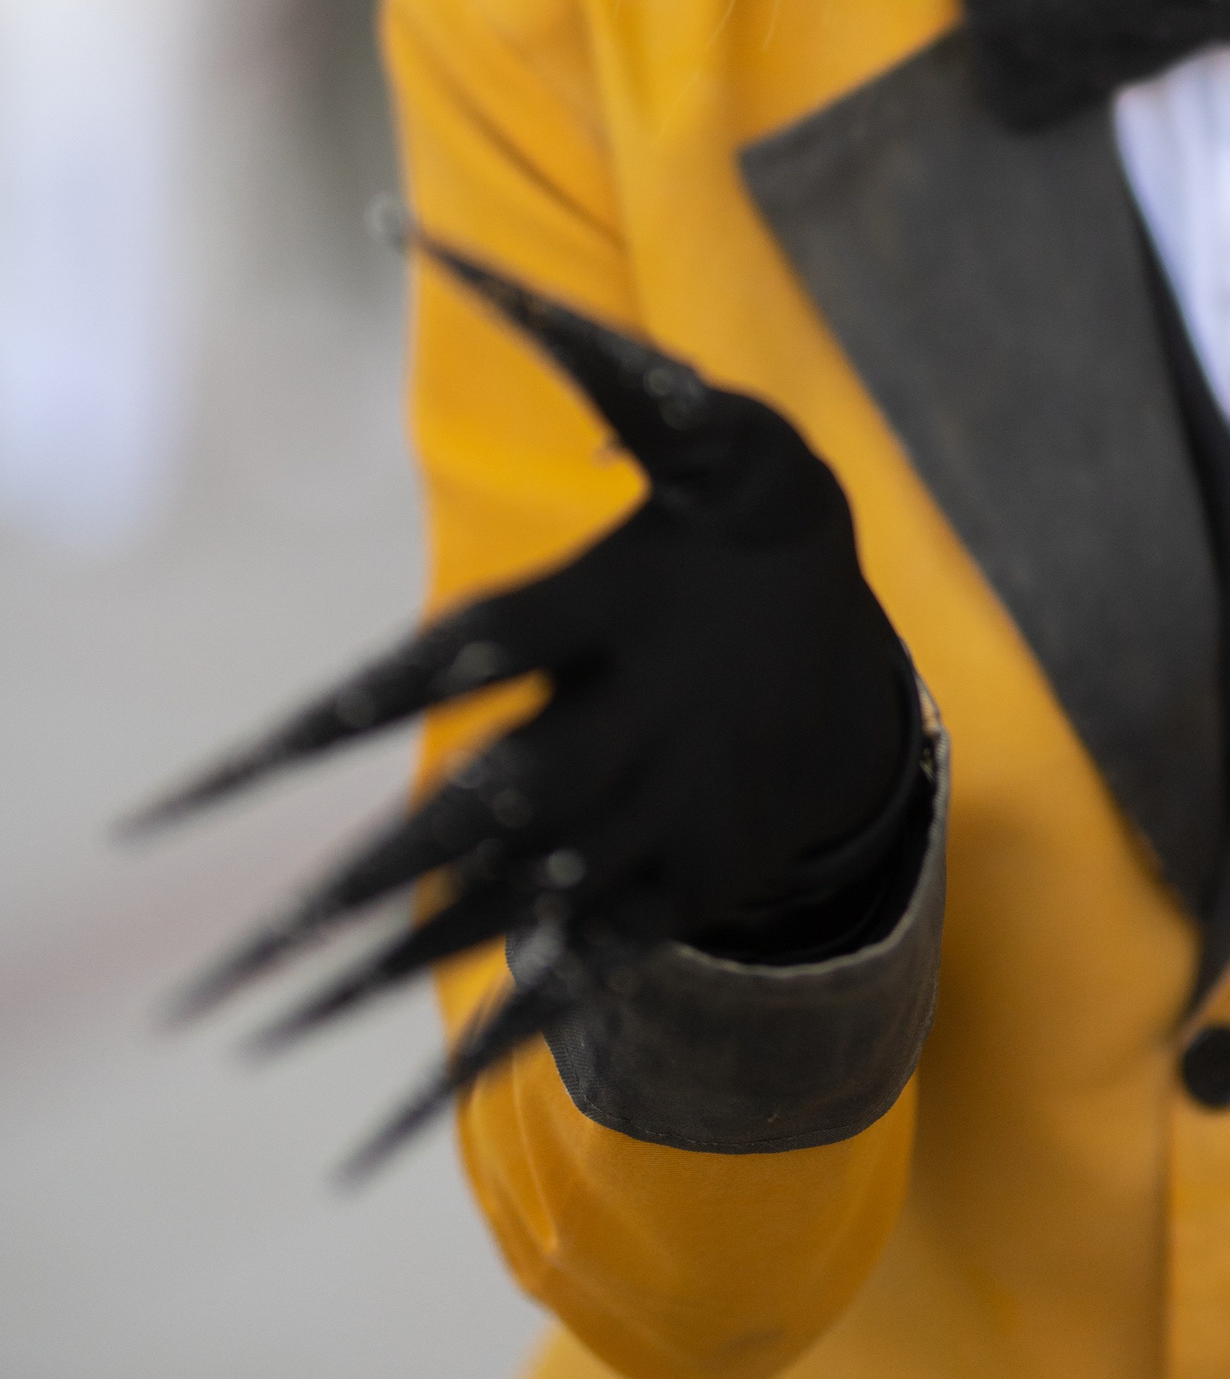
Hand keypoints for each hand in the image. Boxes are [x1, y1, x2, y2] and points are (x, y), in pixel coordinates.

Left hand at [125, 225, 921, 1171]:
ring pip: (497, 922)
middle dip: (330, 908)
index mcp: (611, 616)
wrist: (882, 674)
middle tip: (202, 988)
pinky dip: (472, 1073)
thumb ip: (572, 338)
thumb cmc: (763, 523)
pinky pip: (566, 991)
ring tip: (238, 1034)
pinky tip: (366, 1145)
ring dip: (363, 988)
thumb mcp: (697, 415)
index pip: (434, 672)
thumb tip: (400, 233)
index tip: (198, 792)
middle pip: (458, 830)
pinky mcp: (672, 897)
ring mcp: (655, 830)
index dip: (314, 732)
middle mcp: (627, 735)